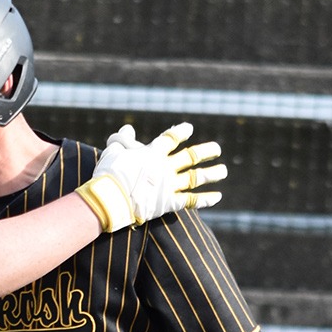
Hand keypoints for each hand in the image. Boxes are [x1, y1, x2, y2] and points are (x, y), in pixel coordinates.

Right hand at [75, 122, 227, 232]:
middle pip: (191, 156)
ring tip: (223, 171)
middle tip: (217, 149)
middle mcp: (165, 167)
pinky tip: (217, 197)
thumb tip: (127, 128)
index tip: (188, 128)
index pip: (170, 139)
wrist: (111, 199)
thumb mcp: (113, 151)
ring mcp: (169, 185)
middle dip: (206, 151)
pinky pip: (191, 200)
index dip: (180, 132)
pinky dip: (205, 199)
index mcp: (152, 153)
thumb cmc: (108, 174)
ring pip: (196, 177)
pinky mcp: (168, 203)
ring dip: (212, 173)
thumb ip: (122, 139)